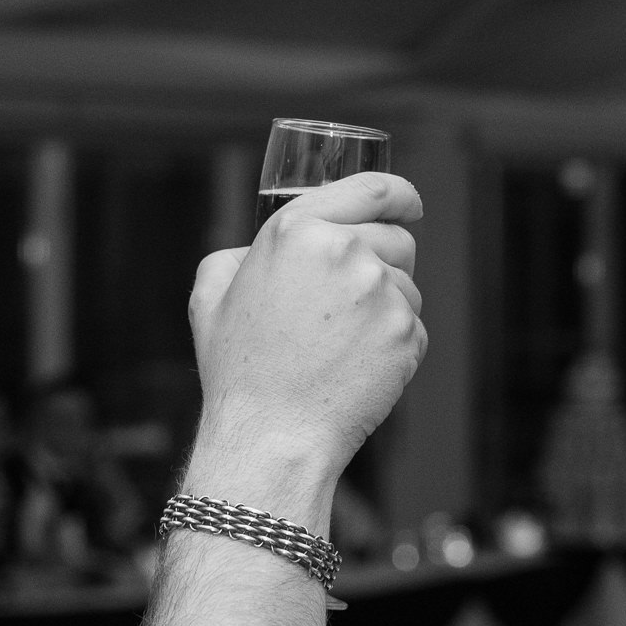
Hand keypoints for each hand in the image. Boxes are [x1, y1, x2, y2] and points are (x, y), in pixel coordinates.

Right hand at [186, 173, 425, 519]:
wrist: (272, 436)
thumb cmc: (238, 372)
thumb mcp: (210, 297)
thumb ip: (235, 256)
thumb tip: (254, 250)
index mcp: (296, 230)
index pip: (370, 189)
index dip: (398, 194)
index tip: (408, 204)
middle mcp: (344, 251)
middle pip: (398, 239)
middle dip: (388, 262)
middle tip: (356, 302)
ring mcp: (380, 292)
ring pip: (409, 288)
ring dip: (387, 310)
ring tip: (343, 348)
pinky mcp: (405, 333)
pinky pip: (414, 330)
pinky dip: (395, 349)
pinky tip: (358, 370)